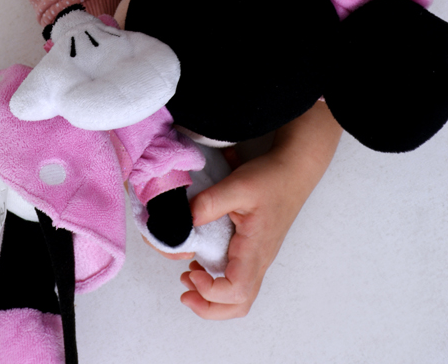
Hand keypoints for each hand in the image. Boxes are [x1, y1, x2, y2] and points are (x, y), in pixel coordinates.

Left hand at [180, 101, 341, 319]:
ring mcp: (258, 257)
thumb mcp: (238, 185)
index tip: (191, 271)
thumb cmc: (271, 179)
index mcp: (255, 249)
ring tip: (190, 276)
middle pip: (239, 304)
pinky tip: (202, 263)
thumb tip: (185, 221)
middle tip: (185, 290)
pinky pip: (238, 278)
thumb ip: (210, 203)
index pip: (236, 292)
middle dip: (209, 307)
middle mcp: (259, 260)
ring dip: (213, 296)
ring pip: (239, 295)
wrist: (294, 171)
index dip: (210, 291)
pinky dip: (218, 280)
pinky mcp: (255, 250)